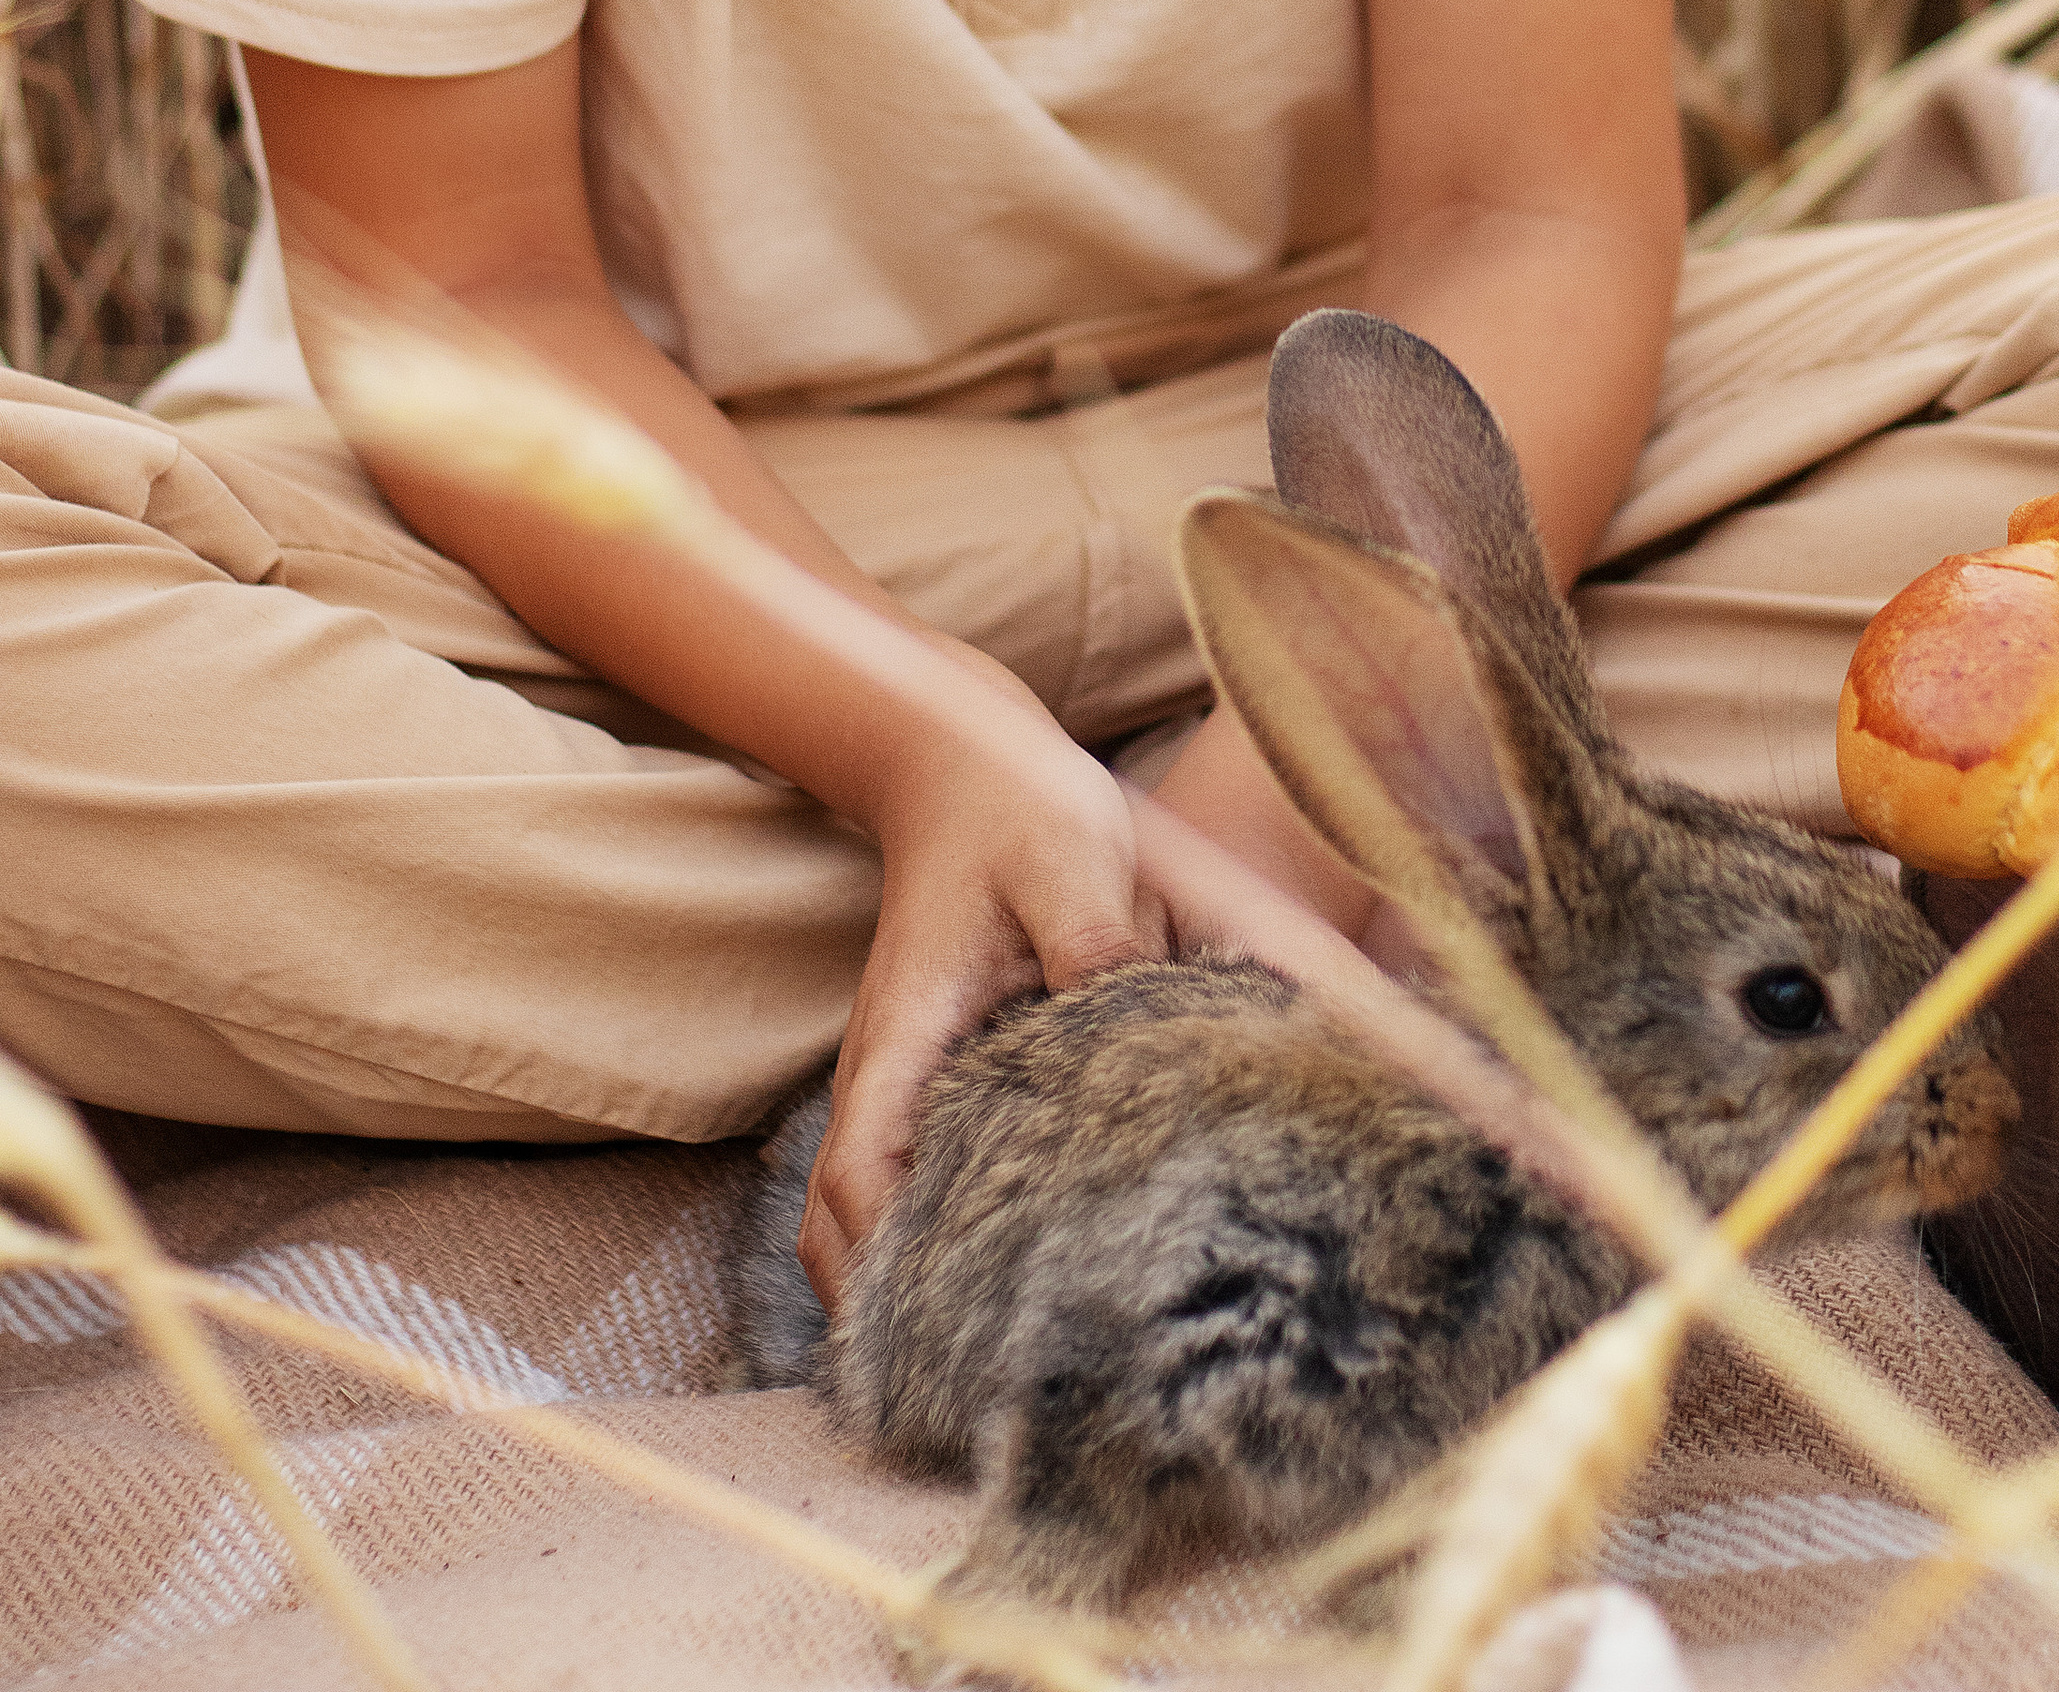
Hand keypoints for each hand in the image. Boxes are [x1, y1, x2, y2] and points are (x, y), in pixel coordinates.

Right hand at [796, 660, 1168, 1309]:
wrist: (963, 756)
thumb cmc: (1017, 807)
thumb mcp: (1071, 863)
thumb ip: (1096, 948)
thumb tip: (1128, 1032)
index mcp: (907, 1034)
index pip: (859, 1175)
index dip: (880, 1267)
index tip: (932, 1337)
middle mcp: (887, 1067)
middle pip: (840, 1223)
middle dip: (881, 1311)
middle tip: (963, 1390)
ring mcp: (902, 1073)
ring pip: (861, 1208)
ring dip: (894, 1279)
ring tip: (974, 1356)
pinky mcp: (933, 1069)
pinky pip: (902, 1174)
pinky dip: (917, 1234)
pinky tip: (993, 1265)